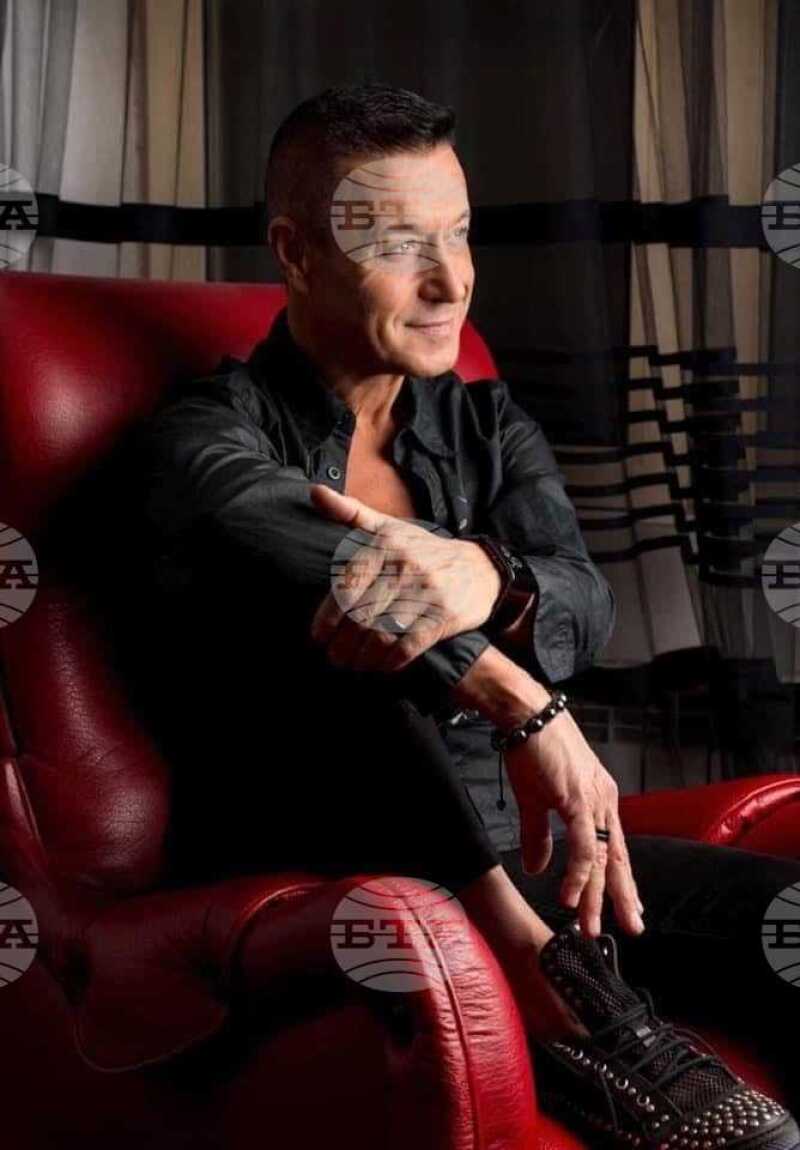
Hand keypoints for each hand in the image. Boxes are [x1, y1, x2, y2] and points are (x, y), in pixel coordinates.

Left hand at [307, 484, 500, 671]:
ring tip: (353, 664)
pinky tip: (381, 665)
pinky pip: (408, 647)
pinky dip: (390, 662)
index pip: (345, 587)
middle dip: (342, 645)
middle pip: (360, 616)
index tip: (319, 638)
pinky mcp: (444, 617)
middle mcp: (405, 566)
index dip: (326, 619)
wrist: (480, 567)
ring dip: (363, 657)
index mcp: (385, 544)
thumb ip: (349, 512)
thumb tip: (314, 492)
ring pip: (381, 634)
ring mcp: (426, 593)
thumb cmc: (422, 550)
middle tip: (334, 657)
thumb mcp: (387, 526)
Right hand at [503, 707, 645, 938]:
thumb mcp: (535, 799)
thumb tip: (536, 868)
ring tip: (592, 925)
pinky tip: (572, 897)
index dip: (621, 880)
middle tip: (631, 928)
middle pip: (617, 859)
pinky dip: (578, 874)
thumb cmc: (532, 748)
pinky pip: (584, 845)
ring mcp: (593, 801)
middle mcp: (603, 802)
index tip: (627, 907)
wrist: (526, 714)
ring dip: (596, 896)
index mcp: (598, 800)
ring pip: (602, 858)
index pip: (616, 848)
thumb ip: (538, 836)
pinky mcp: (577, 799)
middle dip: (622, 897)